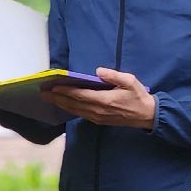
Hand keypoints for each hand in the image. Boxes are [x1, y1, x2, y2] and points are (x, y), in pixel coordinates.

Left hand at [40, 67, 156, 128]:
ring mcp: (97, 117)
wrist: (147, 116)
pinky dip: (70, 109)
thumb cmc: (139, 97)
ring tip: (49, 98)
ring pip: (75, 110)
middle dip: (57, 98)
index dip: (65, 91)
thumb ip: (114, 75)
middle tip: (43, 92)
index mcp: (104, 100)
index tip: (53, 87)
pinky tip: (64, 105)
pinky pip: (80, 114)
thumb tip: (98, 71)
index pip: (80, 95)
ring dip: (61, 104)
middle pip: (73, 104)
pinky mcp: (99, 120)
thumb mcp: (130, 81)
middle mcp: (98, 110)